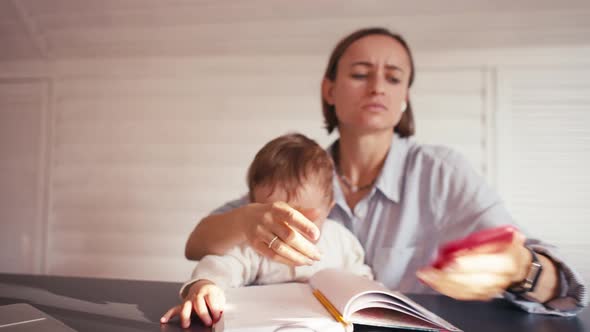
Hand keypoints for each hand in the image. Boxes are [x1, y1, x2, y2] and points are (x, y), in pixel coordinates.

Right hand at [160, 280, 224, 327]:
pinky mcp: (183, 304)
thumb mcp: (220, 296)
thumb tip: (219, 315)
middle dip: (203, 314)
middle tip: (208, 323)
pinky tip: (163, 320)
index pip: (211, 300)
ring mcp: (189, 299)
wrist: (204, 285)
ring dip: (185, 316)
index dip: (215, 309)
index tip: (217, 317)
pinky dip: (168, 315)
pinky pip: (174, 309)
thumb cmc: (213, 294)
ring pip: (185, 307)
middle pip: (198, 303)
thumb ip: (219, 305)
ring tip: (186, 325)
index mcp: (208, 291)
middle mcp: (197, 295)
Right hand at [241, 201, 322, 265]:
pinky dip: (287, 260)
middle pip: (288, 236)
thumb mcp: (284, 209)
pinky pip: (273, 255)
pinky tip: (298, 262)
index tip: (317, 235)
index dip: (304, 225)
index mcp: (276, 208)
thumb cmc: (271, 214)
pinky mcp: (255, 244)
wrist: (244, 218)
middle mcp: (267, 219)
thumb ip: (301, 212)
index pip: (291, 216)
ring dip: (298, 257)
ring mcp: (260, 232)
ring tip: (310, 261)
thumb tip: (318, 212)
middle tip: (319, 255)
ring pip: (281, 248)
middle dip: (305, 248)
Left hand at [417, 231, 531, 300]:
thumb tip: (456, 248)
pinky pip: (464, 295)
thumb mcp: (496, 237)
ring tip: (427, 277)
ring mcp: (491, 290)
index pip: (485, 265)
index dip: (466, 265)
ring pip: (465, 290)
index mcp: (506, 261)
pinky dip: (447, 289)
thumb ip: (478, 243)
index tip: (448, 263)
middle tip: (428, 272)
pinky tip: (435, 283)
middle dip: (446, 277)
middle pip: (471, 281)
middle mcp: (499, 279)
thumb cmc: (505, 247)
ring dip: (443, 285)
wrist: (519, 264)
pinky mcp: (484, 295)